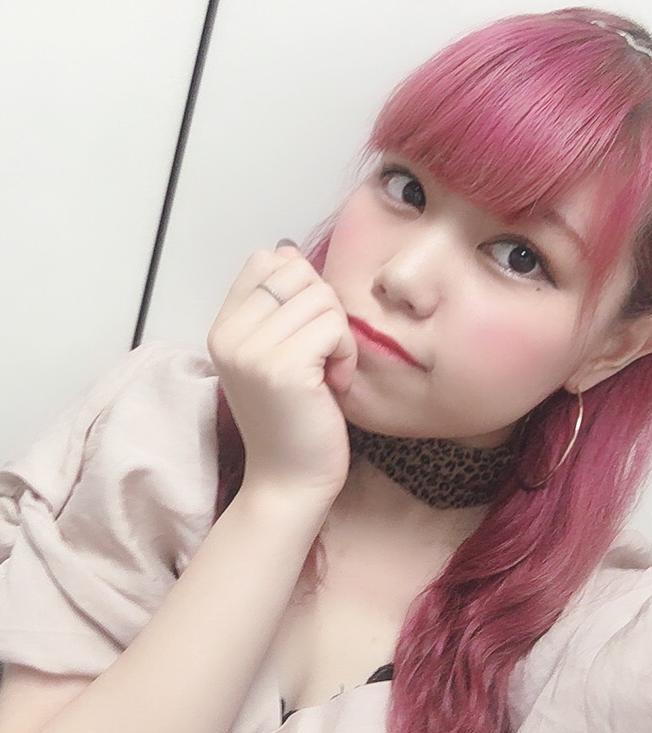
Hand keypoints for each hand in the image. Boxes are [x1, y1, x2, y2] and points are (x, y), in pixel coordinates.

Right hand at [206, 239, 357, 506]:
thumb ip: (276, 306)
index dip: (300, 286)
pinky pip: (334, 326)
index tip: (305, 331)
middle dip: (325, 309)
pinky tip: (333, 384)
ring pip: (321, 297)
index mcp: (222, 326)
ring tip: (327, 372)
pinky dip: (345, 353)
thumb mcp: (271, 354)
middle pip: (299, 272)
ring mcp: (252, 350)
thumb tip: (288, 249)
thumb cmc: (292, 418)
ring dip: (338, 334)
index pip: (265, 260)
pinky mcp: (283, 368)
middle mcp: (229, 333)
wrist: (289, 481)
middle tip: (322, 354)